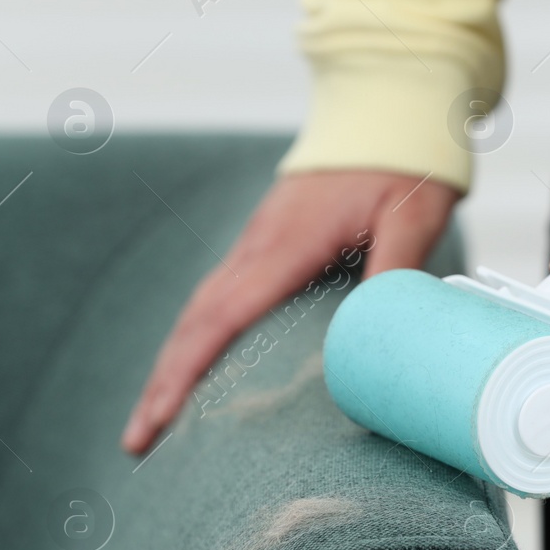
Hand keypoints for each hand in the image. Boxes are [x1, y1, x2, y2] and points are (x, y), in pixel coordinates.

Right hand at [120, 170, 457, 453]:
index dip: (188, 371)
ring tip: (152, 419)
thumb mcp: (412, 216)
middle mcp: (257, 247)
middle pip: (193, 324)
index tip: (162, 416)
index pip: (222, 318)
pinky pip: (216, 299)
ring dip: (171, 366)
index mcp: (285, 246)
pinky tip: (190, 366)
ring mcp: (255, 245)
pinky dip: (194, 339)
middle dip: (162, 385)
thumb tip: (382, 333)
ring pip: (198, 313)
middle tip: (137, 442)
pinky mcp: (263, 245)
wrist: (384, 107)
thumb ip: (397, 270)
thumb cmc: (400, 162)